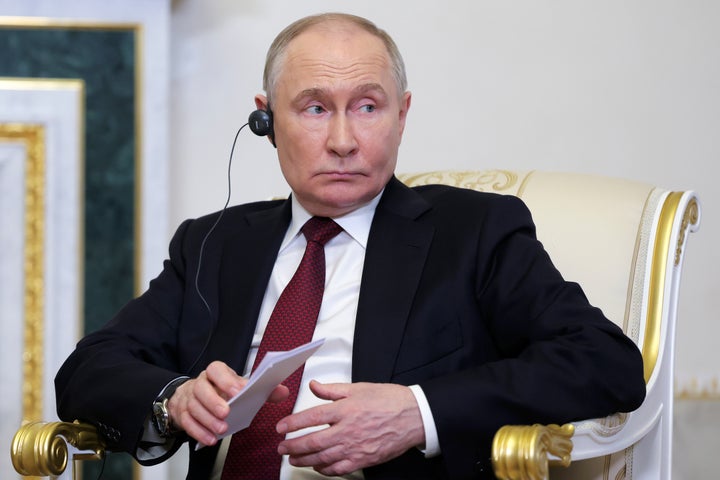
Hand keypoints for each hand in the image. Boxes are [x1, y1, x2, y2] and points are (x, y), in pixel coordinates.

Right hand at [167, 361, 288, 445]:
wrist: (193, 395)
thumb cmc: (221, 390)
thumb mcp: (240, 387)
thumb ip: (261, 390)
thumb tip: (282, 391)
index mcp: (215, 373)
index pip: (216, 370)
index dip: (226, 380)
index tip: (238, 390)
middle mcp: (200, 383)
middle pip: (201, 389)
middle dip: (214, 402)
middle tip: (227, 413)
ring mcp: (189, 398)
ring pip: (194, 407)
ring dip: (208, 420)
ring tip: (222, 429)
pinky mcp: (183, 414)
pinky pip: (187, 423)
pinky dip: (199, 432)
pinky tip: (211, 439)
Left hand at [277, 380, 424, 475]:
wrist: (414, 416)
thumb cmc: (390, 400)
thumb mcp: (359, 388)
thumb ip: (333, 390)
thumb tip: (314, 386)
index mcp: (345, 409)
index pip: (311, 417)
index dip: (292, 423)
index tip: (281, 427)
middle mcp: (347, 430)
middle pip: (312, 442)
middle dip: (293, 446)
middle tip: (282, 448)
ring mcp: (355, 447)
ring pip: (322, 458)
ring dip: (304, 460)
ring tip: (293, 459)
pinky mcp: (363, 460)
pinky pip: (338, 469)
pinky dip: (325, 470)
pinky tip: (318, 467)